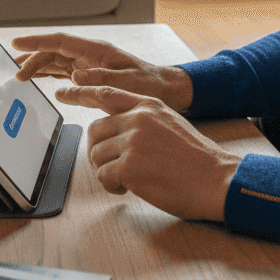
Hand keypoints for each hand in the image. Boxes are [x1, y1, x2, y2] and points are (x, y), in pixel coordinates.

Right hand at [12, 33, 192, 112]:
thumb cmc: (149, 84)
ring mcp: (88, 64)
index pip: (60, 41)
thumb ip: (101, 78)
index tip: (16, 43)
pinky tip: (38, 79)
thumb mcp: (127, 82)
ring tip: (20, 76)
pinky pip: (63, 71)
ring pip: (56, 61)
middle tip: (17, 74)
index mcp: (96, 50)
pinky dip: (49, 74)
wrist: (164, 89)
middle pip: (54, 52)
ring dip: (38, 66)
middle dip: (33, 59)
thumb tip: (74, 76)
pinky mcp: (89, 75)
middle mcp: (89, 54)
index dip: (37, 41)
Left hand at [56, 84, 239, 221]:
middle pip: (95, 130)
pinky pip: (103, 176)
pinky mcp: (129, 166)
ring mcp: (133, 142)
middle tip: (110, 165)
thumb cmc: (196, 159)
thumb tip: (118, 129)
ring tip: (127, 180)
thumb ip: (144, 120)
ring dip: (107, 171)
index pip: (106, 93)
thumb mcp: (171, 123)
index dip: (81, 92)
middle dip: (97, 151)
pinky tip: (129, 188)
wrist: (216, 178)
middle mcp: (138, 119)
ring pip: (97, 155)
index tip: (63, 90)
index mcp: (149, 105)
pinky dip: (111, 187)